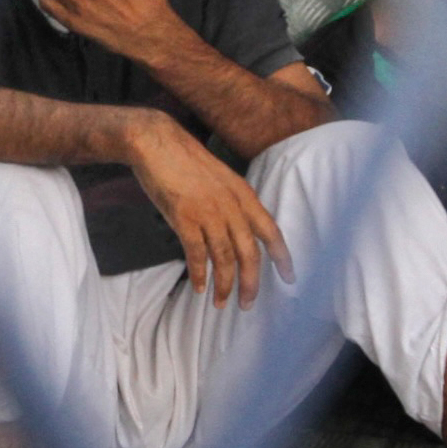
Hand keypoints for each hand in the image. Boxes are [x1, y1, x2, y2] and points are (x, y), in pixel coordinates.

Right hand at [128, 115, 293, 304]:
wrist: (156, 142)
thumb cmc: (185, 161)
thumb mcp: (221, 178)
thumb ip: (232, 202)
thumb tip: (237, 231)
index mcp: (243, 194)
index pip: (270, 231)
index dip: (282, 257)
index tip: (290, 278)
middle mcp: (231, 206)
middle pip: (249, 253)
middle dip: (251, 283)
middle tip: (247, 304)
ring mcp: (208, 212)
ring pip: (224, 258)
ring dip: (224, 285)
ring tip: (220, 304)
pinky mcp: (184, 218)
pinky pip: (197, 254)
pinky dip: (199, 274)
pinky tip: (198, 287)